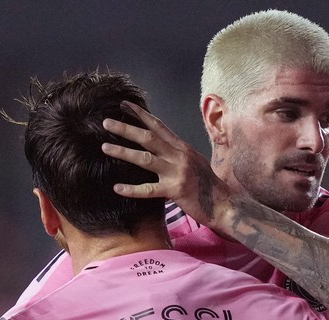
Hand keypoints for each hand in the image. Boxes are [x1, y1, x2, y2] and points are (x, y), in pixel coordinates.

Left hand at [100, 101, 235, 228]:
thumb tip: (161, 147)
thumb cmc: (207, 186)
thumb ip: (177, 153)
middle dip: (126, 128)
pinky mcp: (175, 190)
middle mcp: (179, 156)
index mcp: (182, 147)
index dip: (140, 114)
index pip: (159, 126)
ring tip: (104, 147)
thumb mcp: (194, 162)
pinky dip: (132, 189)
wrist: (224, 204)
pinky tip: (117, 188)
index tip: (124, 105)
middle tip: (106, 122)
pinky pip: (149, 189)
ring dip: (123, 152)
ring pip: (145, 159)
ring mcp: (177, 172)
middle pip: (148, 138)